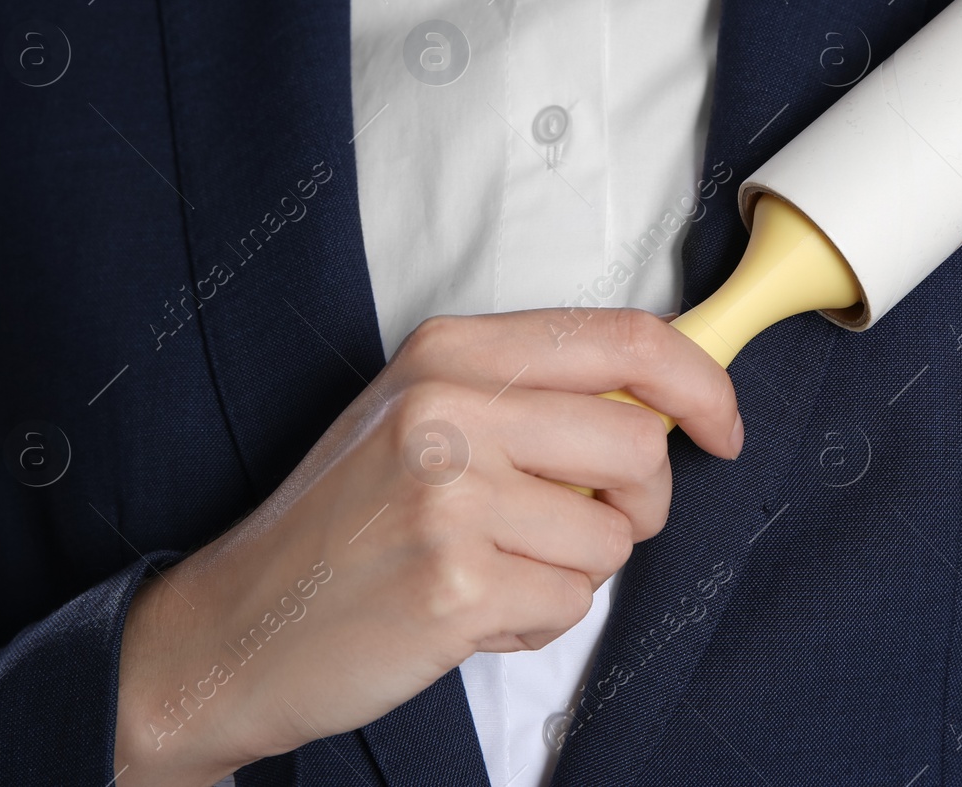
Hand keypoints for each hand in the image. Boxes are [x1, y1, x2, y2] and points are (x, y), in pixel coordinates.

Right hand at [112, 307, 742, 785]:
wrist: (237, 622)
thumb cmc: (343, 521)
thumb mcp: (425, 414)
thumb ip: (533, 395)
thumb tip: (664, 399)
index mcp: (451, 350)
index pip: (624, 338)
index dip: (701, 382)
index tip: (723, 424)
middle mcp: (449, 406)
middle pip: (641, 445)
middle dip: (637, 502)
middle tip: (579, 522)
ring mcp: (449, 495)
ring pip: (614, 537)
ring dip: (573, 569)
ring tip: (492, 566)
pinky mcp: (454, 583)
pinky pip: (571, 604)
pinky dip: (536, 620)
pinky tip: (468, 609)